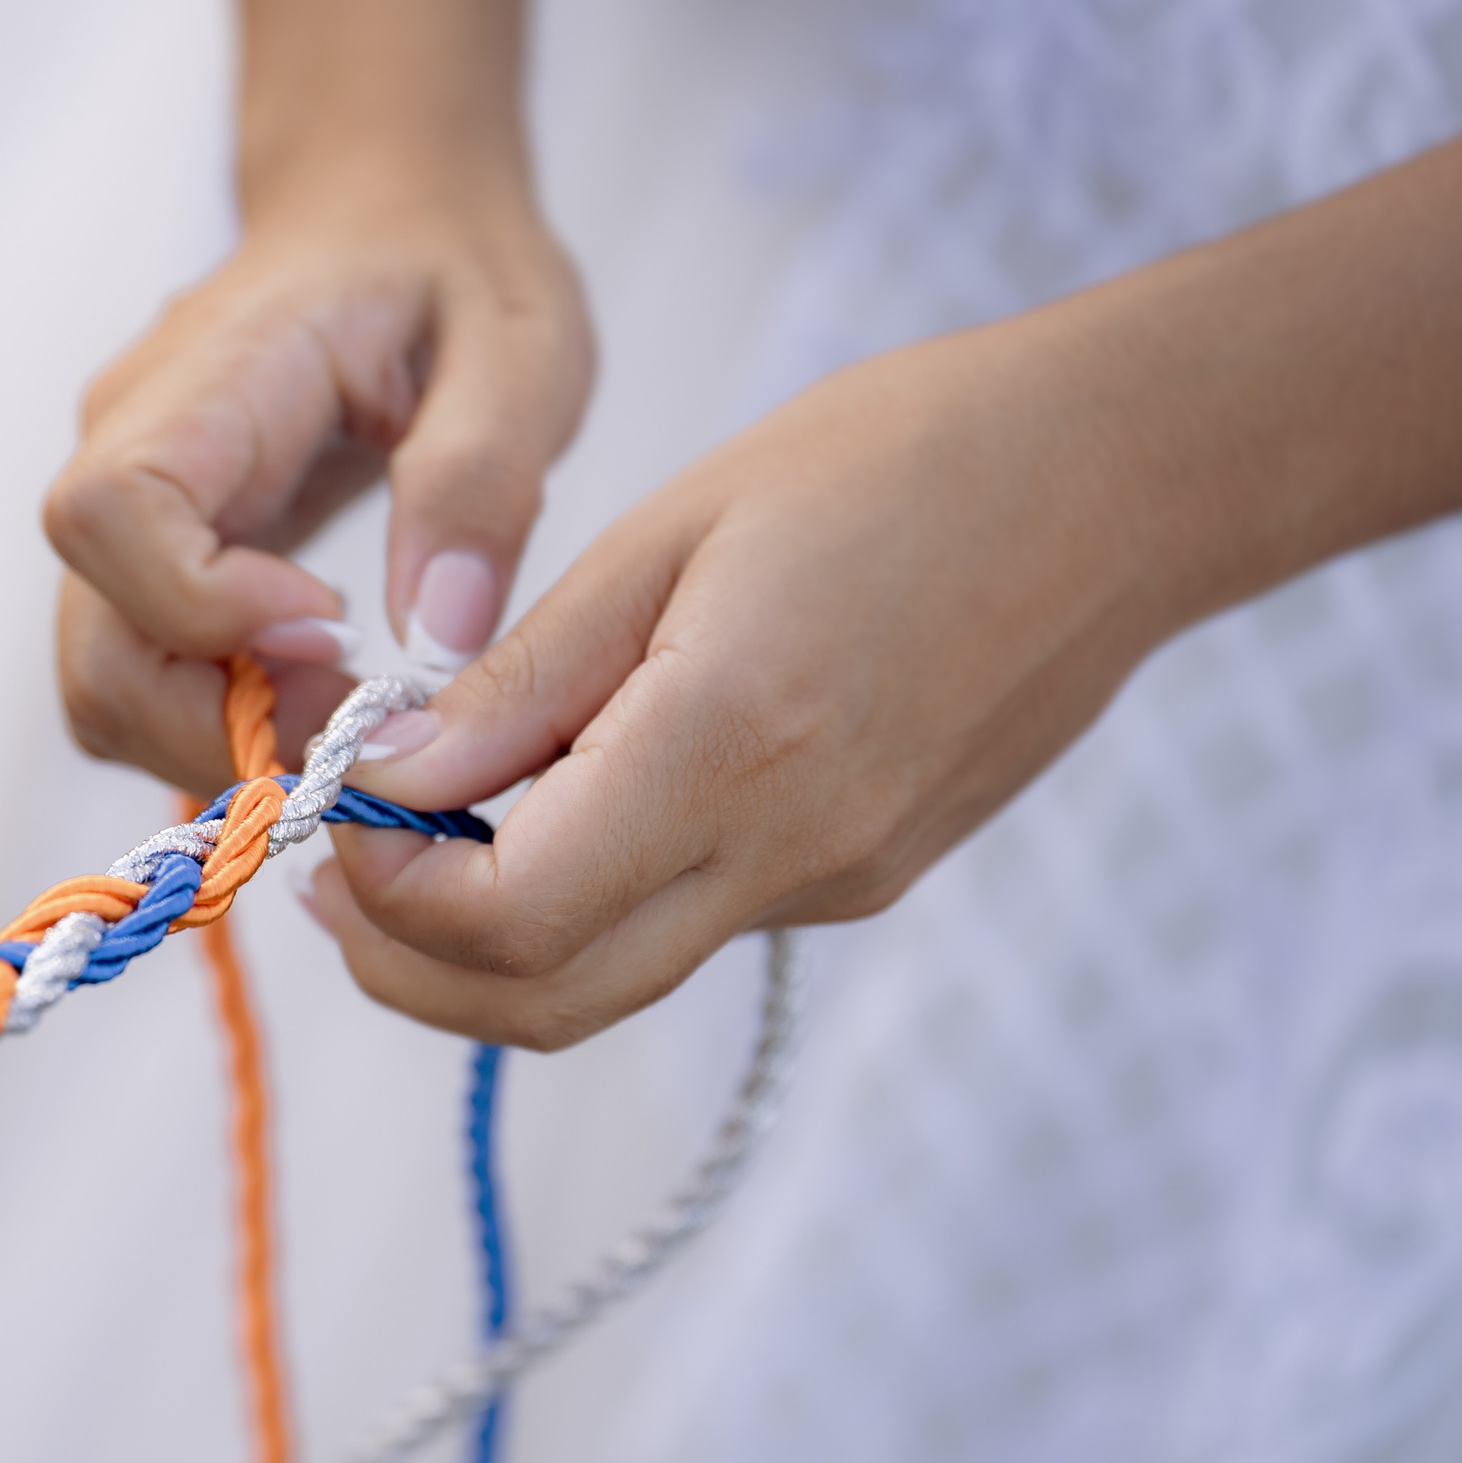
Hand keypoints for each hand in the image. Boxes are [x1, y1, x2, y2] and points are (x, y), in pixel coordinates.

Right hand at [47, 0, 591, 794]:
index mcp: (210, 378)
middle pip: (96, 643)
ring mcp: (125, 518)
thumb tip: (435, 636)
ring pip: (103, 686)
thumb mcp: (518, 348)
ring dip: (218, 740)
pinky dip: (216, 726)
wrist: (386, 222)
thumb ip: (478, 479)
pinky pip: (140, 684)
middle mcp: (127, 449)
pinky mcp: (144, 568)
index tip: (335, 625)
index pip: (113, 515)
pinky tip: (314, 695)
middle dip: (219, 723)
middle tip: (359, 722)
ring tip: (346, 711)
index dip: (206, 608)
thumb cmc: (450, 272)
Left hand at [312, 77, 1461, 1049]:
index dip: (387, 893)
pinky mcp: (862, 878)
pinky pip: (688, 929)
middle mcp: (789, 852)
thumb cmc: (897, 458)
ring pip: (611, 985)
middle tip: (339, 874)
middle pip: (543, 1004)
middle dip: (408, 965)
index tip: (338, 808)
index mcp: (730, 744)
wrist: (1122, 482)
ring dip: (488, 947)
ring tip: (423, 839)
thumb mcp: (671, 532)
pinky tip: (557, 804)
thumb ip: (524, 681)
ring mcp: (836, 883)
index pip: (505, 919)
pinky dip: (589, 902)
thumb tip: (392, 788)